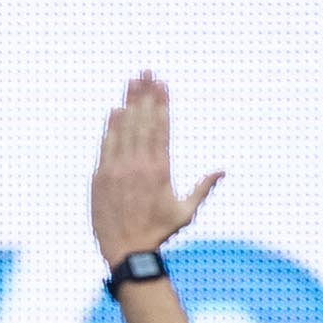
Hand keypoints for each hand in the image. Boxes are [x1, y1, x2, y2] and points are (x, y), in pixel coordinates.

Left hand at [91, 73, 219, 267]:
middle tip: (147, 71)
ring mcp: (117, 169)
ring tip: (132, 81)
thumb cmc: (158, 233)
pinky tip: (115, 109)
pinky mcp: (101, 177)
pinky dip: (111, 126)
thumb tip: (222, 170)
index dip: (162, 103)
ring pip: (123, 128)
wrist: (126, 250)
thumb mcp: (186, 213)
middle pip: (142, 121)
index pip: (161, 127)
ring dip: (128, 102)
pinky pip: (106, 144)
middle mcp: (138, 165)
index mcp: (160, 170)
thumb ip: (203, 188)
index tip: (163, 84)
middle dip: (145, 94)